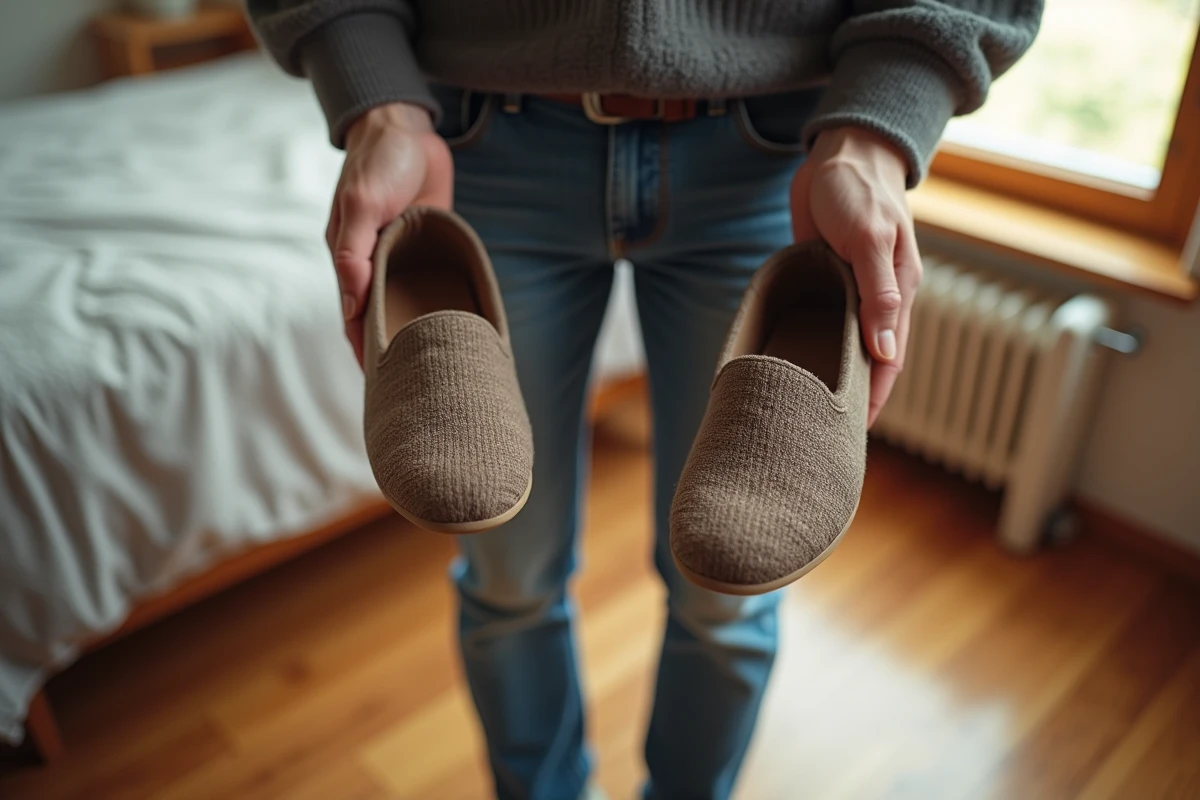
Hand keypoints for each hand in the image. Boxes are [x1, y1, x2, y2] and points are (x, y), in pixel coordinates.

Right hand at [327, 102, 453, 363]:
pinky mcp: (427, 246)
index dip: (365, 348)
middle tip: (414, 387)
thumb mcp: (362, 204)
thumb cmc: (378, 162)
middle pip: (382, 318)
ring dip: (419, 332)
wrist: (406, 127)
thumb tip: (352, 306)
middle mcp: (373, 264)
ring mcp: (400, 256)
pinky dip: (439, 304)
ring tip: (437, 367)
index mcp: (349, 259)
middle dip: (394, 350)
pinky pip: (432, 282)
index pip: (355, 316)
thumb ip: (353, 253)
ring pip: (408, 304)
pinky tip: (456, 327)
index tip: (380, 382)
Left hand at [790, 126, 922, 426]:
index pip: (889, 359)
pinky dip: (812, 342)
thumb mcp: (868, 240)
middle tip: (823, 431)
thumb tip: (885, 352)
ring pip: (843, 343)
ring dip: (830, 371)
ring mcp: (850, 289)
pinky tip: (794, 361)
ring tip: (806, 406)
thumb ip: (878, 296)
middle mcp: (876, 298)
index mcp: (897, 293)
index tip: (856, 432)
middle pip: (867, 359)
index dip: (876, 397)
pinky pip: (820, 319)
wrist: (838, 151)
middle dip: (853, 394)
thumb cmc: (858, 191)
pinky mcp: (825, 277)